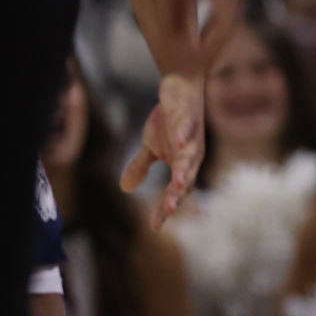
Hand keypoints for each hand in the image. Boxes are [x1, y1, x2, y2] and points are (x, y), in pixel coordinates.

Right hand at [122, 71, 204, 227]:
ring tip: (178, 184)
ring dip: (184, 170)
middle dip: (177, 194)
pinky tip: (179, 143)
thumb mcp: (151, 147)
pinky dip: (183, 135)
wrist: (181, 89)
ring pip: (189, 156)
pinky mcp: (187, 117)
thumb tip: (125, 188)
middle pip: (185, 178)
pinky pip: (187, 127)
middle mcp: (191, 154)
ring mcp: (191, 136)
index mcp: (182, 165)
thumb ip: (141, 167)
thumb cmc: (169, 121)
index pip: (174, 192)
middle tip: (169, 210)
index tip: (154, 226)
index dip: (165, 207)